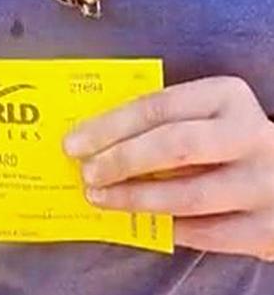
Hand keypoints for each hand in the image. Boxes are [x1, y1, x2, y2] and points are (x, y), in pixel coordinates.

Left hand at [63, 76, 273, 260]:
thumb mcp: (209, 115)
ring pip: (188, 195)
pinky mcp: (266, 228)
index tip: (75, 141)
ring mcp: (262, 184)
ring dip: (136, 199)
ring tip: (103, 198)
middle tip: (87, 172)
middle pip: (173, 146)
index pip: (158, 105)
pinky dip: (169, 228)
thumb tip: (98, 138)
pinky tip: (143, 222)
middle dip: (121, 160)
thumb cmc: (231, 139)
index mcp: (228, 96)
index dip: (111, 125)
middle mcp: (249, 135)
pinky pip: (206, 233)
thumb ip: (168, 121)